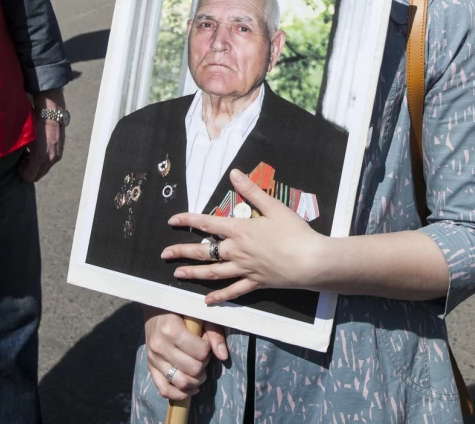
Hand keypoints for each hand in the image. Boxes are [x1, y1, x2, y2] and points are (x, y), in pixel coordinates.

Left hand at [19, 118, 63, 182]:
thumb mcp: (25, 139)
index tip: (19, 162)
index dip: (22, 172)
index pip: (29, 177)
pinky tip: (39, 150)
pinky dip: (43, 161)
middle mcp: (51, 159)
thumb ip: (22, 154)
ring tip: (31, 154)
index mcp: (40, 157)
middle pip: (37, 176)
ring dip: (36, 166)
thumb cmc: (36, 124)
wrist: (51, 113)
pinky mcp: (60, 152)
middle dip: (29, 170)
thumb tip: (18, 161)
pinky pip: (50, 163)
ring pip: (44, 170)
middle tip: (24, 159)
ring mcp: (57, 156)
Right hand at [143, 307, 226, 400]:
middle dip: (203, 365)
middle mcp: (160, 346)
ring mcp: (153, 359)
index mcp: (172, 329)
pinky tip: (190, 388)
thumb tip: (223, 356)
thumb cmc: (180, 310)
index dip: (207, 349)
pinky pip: (164, 390)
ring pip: (180, 382)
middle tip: (202, 355)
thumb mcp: (199, 314)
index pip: (200, 352)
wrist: (155, 309)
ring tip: (198, 371)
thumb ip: (213, 333)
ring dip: (195, 381)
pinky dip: (179, 394)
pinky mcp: (150, 368)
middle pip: (192, 369)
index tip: (204, 341)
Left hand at [161, 169, 325, 303]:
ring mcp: (244, 270)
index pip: (208, 224)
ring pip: (213, 273)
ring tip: (178, 274)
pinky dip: (219, 297)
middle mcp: (237, 251)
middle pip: (205, 252)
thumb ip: (252, 190)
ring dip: (194, 274)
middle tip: (164, 254)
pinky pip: (233, 292)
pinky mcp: (255, 284)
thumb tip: (234, 173)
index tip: (172, 220)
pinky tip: (207, 301)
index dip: (188, 220)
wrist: (310, 261)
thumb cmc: (294, 231)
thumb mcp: (274, 206)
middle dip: (182, 252)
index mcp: (240, 230)